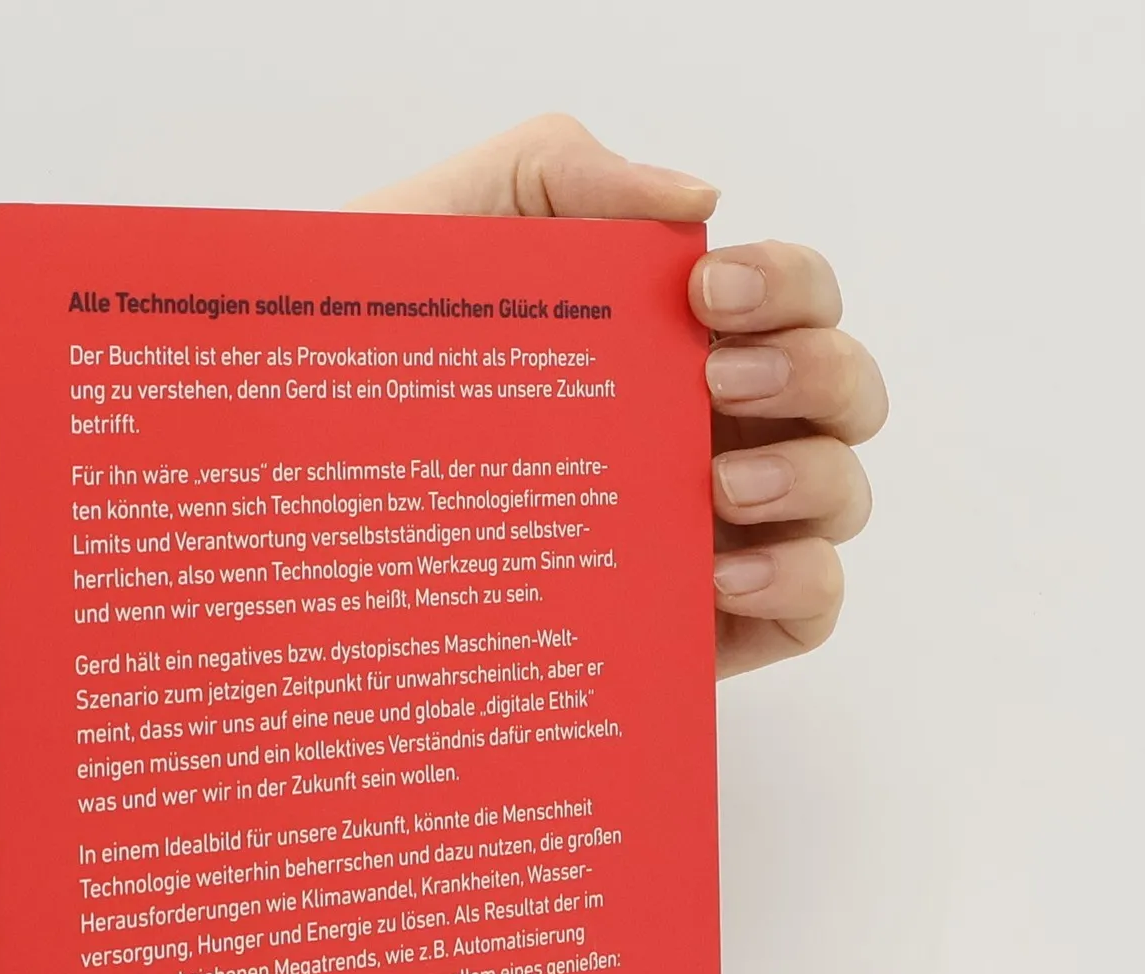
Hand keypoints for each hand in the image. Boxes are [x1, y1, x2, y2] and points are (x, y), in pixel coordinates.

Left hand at [349, 116, 886, 677]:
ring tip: (715, 487)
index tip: (706, 291)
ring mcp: (713, 531)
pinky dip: (799, 585)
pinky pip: (809, 610)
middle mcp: (712, 430)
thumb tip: (701, 200)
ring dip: (809, 480)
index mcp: (677, 339)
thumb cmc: (381, 352)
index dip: (788, 283)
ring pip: (841, 497)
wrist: (300, 471)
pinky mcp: (698, 627)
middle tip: (712, 383)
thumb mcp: (459, 223)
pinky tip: (718, 579)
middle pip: (844, 393)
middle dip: (811, 374)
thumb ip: (571, 174)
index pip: (794, 298)